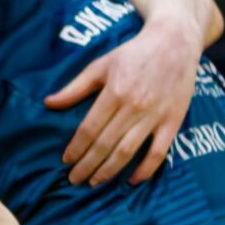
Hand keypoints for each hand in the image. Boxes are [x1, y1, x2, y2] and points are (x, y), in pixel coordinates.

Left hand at [45, 17, 200, 185]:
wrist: (175, 42)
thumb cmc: (133, 53)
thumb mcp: (100, 65)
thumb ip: (75, 87)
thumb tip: (48, 103)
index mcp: (114, 92)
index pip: (90, 129)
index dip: (77, 148)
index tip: (66, 161)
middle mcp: (134, 107)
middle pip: (106, 144)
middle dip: (88, 165)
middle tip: (74, 180)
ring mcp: (155, 116)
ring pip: (128, 151)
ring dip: (110, 170)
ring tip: (94, 182)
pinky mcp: (173, 121)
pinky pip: (159, 151)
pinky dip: (146, 169)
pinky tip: (132, 180)